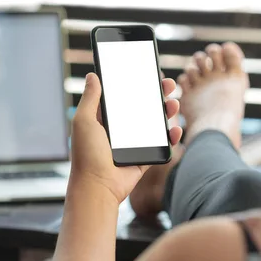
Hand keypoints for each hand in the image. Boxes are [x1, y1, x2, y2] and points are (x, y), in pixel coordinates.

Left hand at [69, 73, 182, 203]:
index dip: (134, 84)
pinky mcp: (143, 158)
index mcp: (104, 120)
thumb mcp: (84, 121)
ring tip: (173, 103)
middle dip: (156, 94)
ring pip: (154, 124)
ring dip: (166, 112)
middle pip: (141, 107)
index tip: (146, 72)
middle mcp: (119, 131)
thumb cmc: (86, 155)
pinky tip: (175, 128)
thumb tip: (92, 75)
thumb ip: (90, 98)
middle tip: (167, 84)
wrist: (97, 187)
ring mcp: (133, 144)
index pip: (122, 97)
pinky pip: (161, 145)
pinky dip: (171, 137)